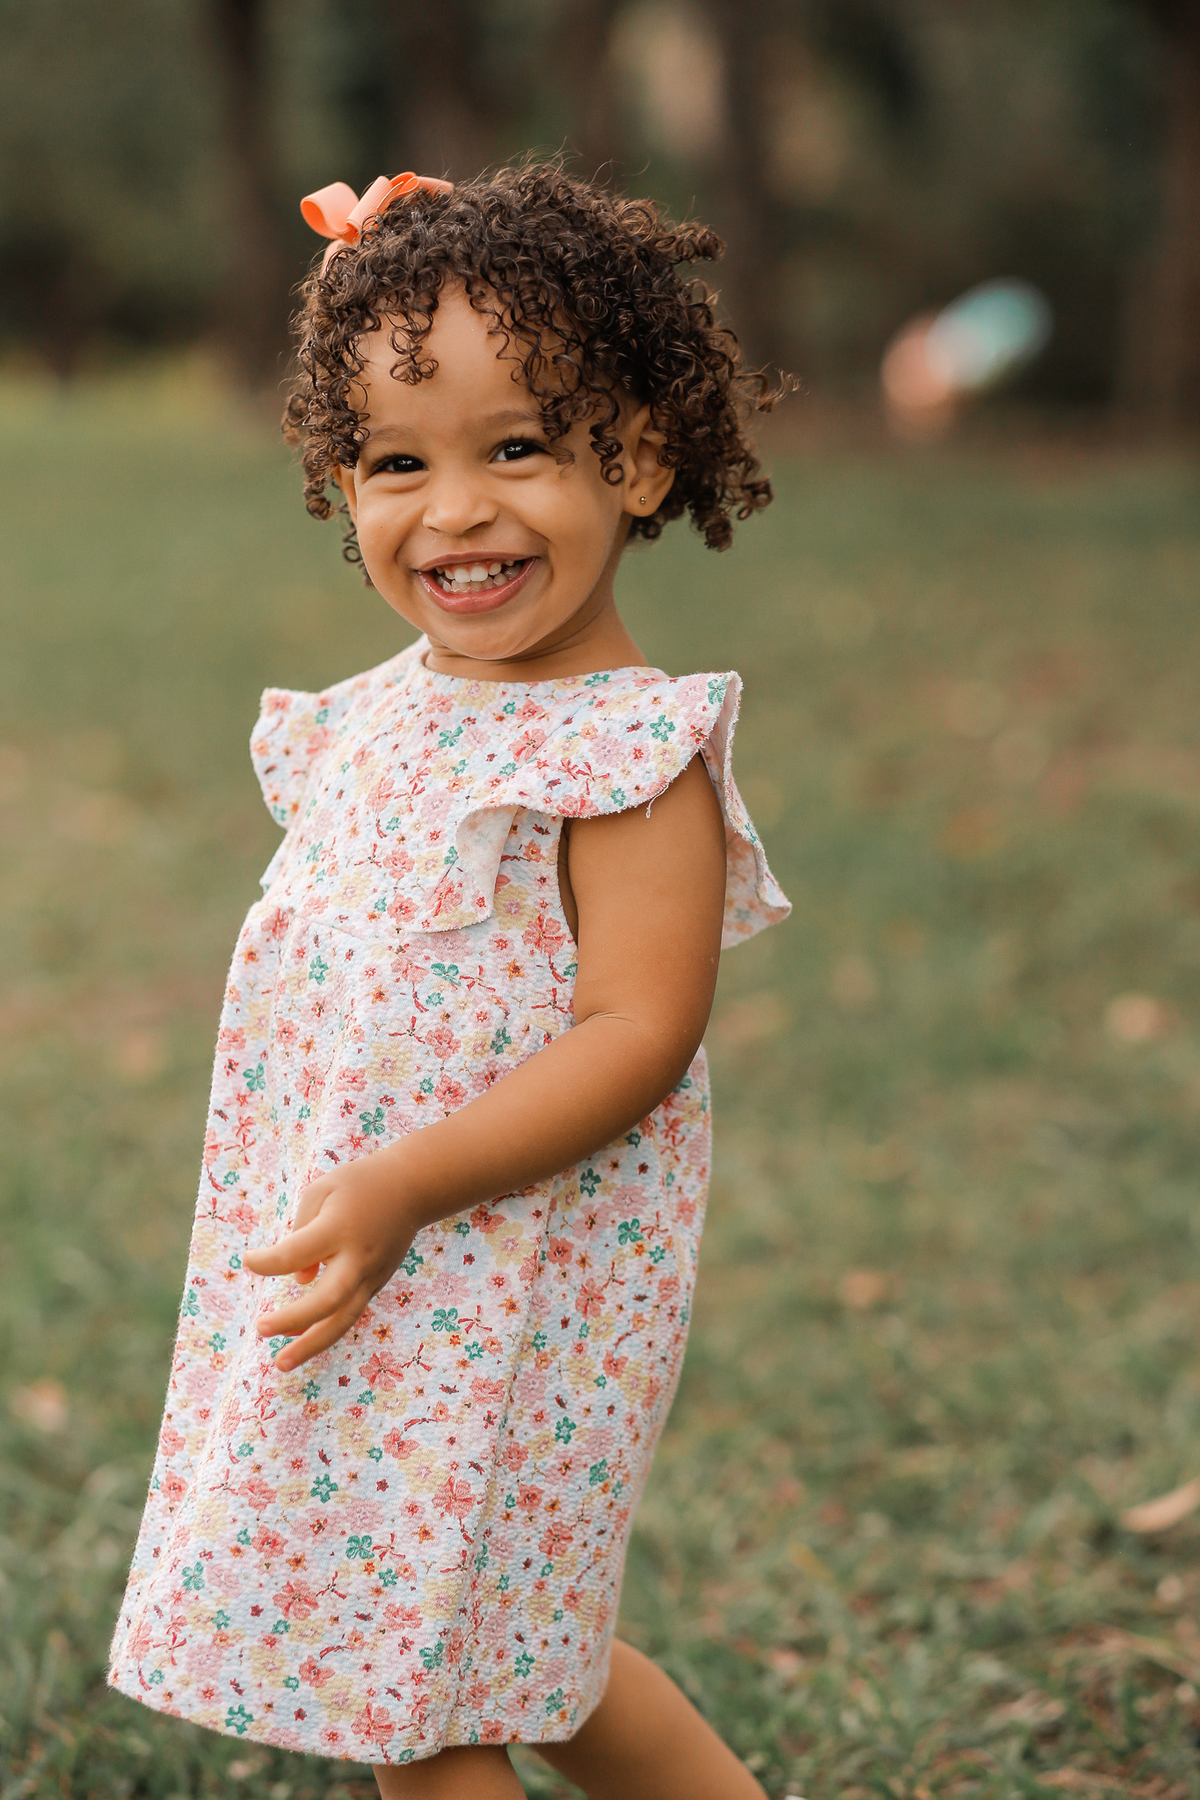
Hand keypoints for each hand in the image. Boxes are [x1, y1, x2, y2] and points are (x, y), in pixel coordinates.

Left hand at [242, 1148, 421, 1370]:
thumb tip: (298, 1282)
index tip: (249, 1260)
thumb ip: (301, 1233)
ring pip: (343, 1320)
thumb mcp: (321, 1192)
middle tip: (261, 1328)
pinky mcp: (376, 1284)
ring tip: (281, 1364)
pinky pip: (349, 1313)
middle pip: (327, 1300)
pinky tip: (300, 1341)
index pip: (294, 1255)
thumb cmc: (357, 1184)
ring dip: (311, 1345)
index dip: (265, 1262)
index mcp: (339, 1229)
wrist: (411, 1188)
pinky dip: (324, 1330)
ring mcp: (371, 1275)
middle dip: (292, 1319)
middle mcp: (358, 1258)